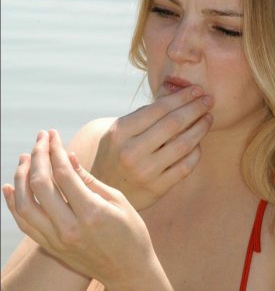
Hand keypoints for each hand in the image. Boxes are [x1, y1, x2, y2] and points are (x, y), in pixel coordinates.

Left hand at [2, 130, 171, 290]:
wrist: (128, 271)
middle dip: (38, 156)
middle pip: (40, 185)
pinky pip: (24, 224)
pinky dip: (14, 204)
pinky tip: (10, 186)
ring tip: (26, 156)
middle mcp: (69, 228)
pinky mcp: (51, 247)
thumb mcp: (118, 201)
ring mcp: (57, 240)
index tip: (54, 135)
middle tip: (41, 138)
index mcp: (91, 212)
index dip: (55, 150)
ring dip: (21, 176)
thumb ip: (90, 180)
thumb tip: (70, 157)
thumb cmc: (131, 233)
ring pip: (25, 205)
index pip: (63, 173)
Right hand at [91, 86, 212, 209]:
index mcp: (121, 131)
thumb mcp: (121, 129)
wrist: (104, 187)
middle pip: (173, 124)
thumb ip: (145, 113)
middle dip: (195, 108)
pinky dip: (195, 152)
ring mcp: (144, 172)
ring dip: (200, 128)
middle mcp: (131, 151)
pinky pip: (184, 167)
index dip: (182, 97)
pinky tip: (199, 143)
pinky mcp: (156, 189)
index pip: (158, 109)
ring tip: (208, 117)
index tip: (197, 90)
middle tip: (209, 99)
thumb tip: (177, 93)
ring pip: (182, 145)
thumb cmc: (117, 151)